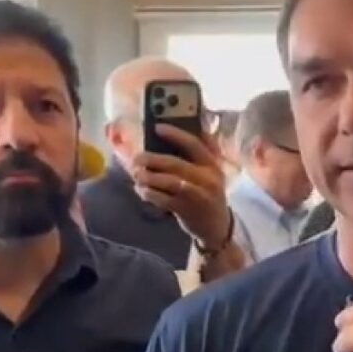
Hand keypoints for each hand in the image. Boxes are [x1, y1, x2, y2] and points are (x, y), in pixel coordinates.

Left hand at [132, 124, 230, 247]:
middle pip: (175, 164)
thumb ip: (204, 151)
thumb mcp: (212, 172)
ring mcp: (197, 195)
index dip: (175, 135)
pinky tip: (141, 190)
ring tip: (137, 175)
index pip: (194, 145)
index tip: (157, 127)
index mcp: (212, 165)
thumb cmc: (208, 193)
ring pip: (169, 182)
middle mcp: (207, 179)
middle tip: (137, 158)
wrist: (216, 226)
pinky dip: (149, 194)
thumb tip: (194, 125)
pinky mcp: (186, 210)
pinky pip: (163, 200)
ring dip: (149, 177)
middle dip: (152, 159)